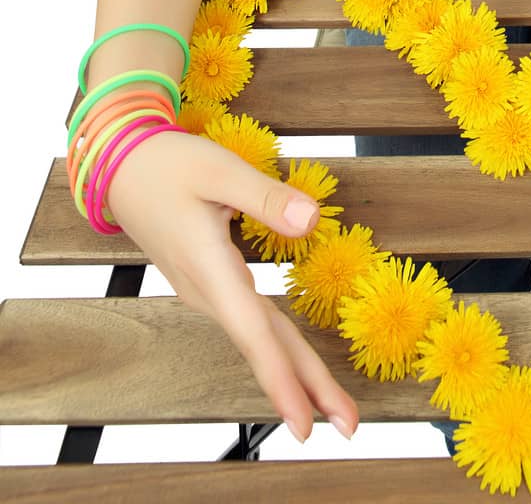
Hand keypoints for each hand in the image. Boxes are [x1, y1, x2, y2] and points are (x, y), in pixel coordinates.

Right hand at [104, 123, 360, 442]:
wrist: (120, 168)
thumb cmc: (169, 165)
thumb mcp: (219, 170)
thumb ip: (266, 197)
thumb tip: (312, 220)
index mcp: (208, 267)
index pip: (253, 331)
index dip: (281, 377)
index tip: (305, 421)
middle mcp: (207, 291)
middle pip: (264, 345)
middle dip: (305, 388)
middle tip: (349, 426)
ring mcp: (207, 291)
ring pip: (259, 335)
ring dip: (295, 370)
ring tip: (331, 405)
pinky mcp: (210, 283)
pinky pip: (251, 322)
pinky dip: (277, 347)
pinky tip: (296, 365)